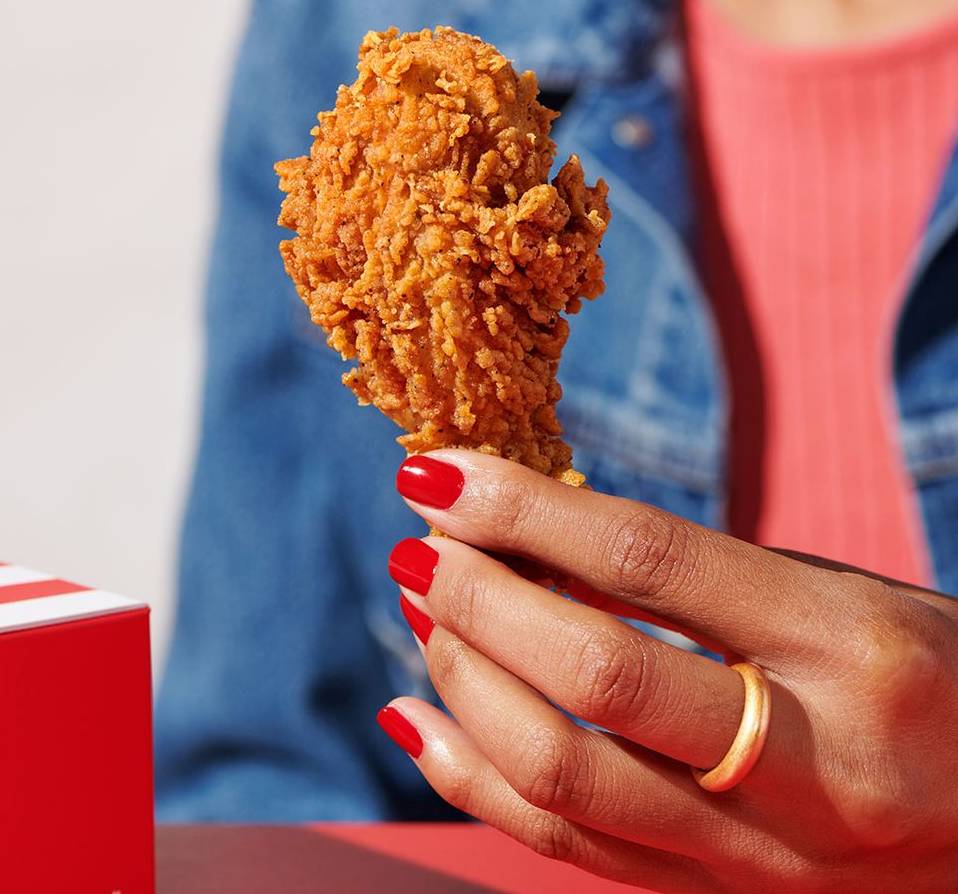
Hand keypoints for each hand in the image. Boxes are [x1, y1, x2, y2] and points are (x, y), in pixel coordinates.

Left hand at [379, 450, 957, 892]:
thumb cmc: (924, 671)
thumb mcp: (834, 592)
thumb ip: (695, 577)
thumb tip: (530, 538)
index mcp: (847, 640)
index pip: (646, 556)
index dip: (523, 507)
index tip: (442, 472)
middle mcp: (809, 757)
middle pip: (593, 673)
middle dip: (478, 598)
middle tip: (421, 544)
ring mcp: (762, 849)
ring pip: (562, 775)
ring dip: (461, 678)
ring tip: (418, 609)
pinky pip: (565, 845)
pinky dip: (469, 778)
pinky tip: (413, 717)